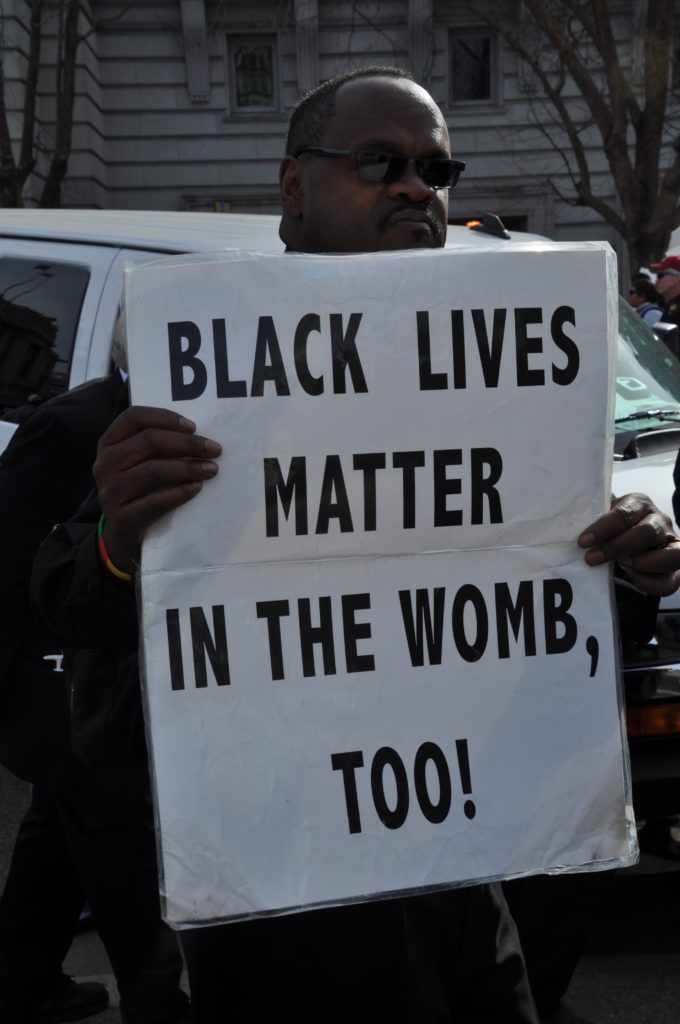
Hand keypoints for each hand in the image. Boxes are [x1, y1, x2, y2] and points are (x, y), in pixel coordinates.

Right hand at [93, 405, 220, 572]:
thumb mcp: (138, 462)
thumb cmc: (139, 489)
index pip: (134, 417)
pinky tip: (197, 487)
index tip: (194, 427)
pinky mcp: (122, 518)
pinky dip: (181, 492)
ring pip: (154, 470)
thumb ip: (155, 445)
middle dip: (187, 443)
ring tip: (211, 469)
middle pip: (149, 441)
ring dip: (189, 467)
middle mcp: (104, 464)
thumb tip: (199, 435)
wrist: (122, 533)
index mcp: (108, 444)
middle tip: (215, 449)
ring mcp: (110, 491)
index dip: (165, 417)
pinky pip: (157, 501)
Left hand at [578, 493, 679, 595]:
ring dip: (643, 564)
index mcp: (639, 504)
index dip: (603, 528)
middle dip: (617, 548)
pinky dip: (649, 583)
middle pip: (646, 532)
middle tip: (593, 559)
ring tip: (622, 566)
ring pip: (672, 555)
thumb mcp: (603, 519)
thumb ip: (593, 522)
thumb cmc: (610, 529)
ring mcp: (672, 543)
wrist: (626, 540)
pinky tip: (632, 578)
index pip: (624, 514)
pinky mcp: (677, 568)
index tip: (583, 542)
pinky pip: (670, 581)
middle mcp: (660, 521)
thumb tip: (576, 534)